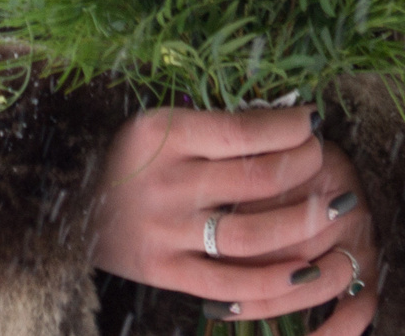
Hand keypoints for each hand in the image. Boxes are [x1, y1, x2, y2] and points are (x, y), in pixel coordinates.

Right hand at [90, 104, 377, 329]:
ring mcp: (164, 232)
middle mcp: (163, 183)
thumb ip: (215, 128)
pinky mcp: (166, 272)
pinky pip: (231, 284)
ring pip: (250, 236)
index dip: (289, 127)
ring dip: (303, 223)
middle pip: (255, 180)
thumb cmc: (131, 159)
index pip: (241, 130)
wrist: (70, 208)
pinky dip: (274, 281)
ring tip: (334, 210)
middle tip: (327, 159)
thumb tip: (290, 120)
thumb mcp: (160, 127)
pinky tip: (307, 270)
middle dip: (304, 167)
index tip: (312, 120)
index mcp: (160, 134)